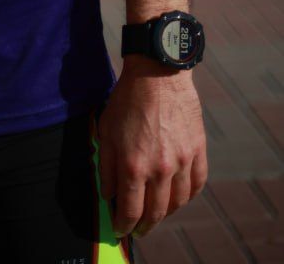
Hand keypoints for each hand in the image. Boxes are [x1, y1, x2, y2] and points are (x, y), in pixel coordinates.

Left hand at [95, 58, 207, 237]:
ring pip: (177, 202)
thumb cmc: (127, 100)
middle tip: (138, 230)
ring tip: (157, 214)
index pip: (130, 210)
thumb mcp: (106, 130)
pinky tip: (179, 196)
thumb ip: (107, 166)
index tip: (120, 230)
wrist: (158, 74)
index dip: (123, 225)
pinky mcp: (198, 151)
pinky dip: (188, 196)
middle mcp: (160, 169)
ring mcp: (182, 161)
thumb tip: (108, 194)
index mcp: (134, 166)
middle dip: (144, 226)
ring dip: (166, 214)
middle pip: (155, 212)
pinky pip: (197, 184)